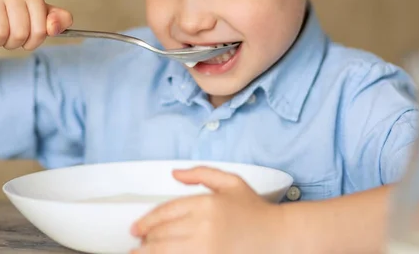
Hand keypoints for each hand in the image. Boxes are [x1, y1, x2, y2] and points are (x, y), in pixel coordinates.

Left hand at [131, 166, 290, 253]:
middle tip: (137, 242)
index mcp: (206, 204)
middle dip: (146, 239)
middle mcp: (203, 227)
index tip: (137, 228)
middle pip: (162, 234)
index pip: (165, 213)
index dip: (146, 221)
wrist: (281, 237)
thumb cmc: (257, 212)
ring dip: (148, 253)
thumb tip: (174, 173)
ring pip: (165, 252)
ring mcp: (206, 249)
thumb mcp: (231, 183)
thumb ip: (201, 174)